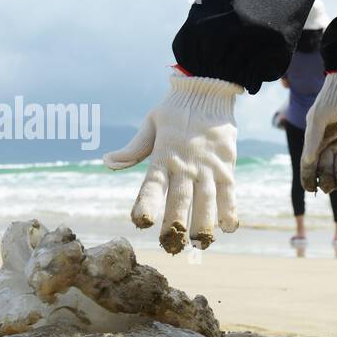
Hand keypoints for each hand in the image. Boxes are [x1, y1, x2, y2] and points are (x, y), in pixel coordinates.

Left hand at [103, 74, 241, 252]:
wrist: (208, 89)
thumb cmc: (174, 110)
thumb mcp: (150, 125)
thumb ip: (132, 149)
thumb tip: (107, 162)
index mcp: (163, 156)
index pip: (152, 184)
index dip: (146, 203)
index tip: (140, 222)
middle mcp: (185, 164)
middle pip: (180, 199)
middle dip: (174, 224)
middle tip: (169, 247)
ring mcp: (207, 167)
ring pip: (207, 200)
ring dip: (203, 223)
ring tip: (199, 244)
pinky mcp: (226, 166)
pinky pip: (229, 192)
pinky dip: (229, 210)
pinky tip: (228, 229)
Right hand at [300, 72, 336, 192]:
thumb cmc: (330, 101)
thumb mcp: (317, 118)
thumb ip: (312, 140)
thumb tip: (306, 162)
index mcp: (313, 145)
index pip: (308, 169)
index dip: (308, 181)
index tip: (313, 189)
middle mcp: (326, 150)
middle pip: (324, 175)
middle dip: (328, 180)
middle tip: (333, 175)